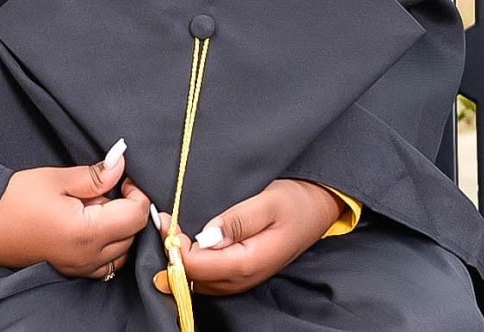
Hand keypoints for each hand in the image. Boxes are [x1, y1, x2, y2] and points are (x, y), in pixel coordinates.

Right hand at [0, 151, 150, 278]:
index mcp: (88, 232)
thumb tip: (121, 165)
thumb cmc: (14, 199)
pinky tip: (89, 226)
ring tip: (94, 208)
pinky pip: (104, 264)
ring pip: (121, 252)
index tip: (124, 178)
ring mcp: (78, 268)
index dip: (137, 193)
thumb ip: (95, 176)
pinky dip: (108, 247)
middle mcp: (87, 256)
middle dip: (127, 208)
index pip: (136, 215)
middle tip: (104, 189)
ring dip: (118, 229)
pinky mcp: (69, 271)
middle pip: (132, 234)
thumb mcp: (57, 179)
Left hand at [156, 179, 340, 296]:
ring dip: (181, 258)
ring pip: (198, 281)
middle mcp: (243, 279)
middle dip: (174, 253)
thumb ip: (237, 221)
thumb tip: (205, 238)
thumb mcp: (269, 202)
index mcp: (248, 262)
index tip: (166, 219)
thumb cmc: (296, 202)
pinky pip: (208, 278)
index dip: (176, 245)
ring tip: (171, 228)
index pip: (197, 266)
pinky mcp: (241, 275)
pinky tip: (186, 243)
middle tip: (164, 221)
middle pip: (193, 278)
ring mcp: (242, 280)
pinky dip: (192, 263)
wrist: (319, 209)